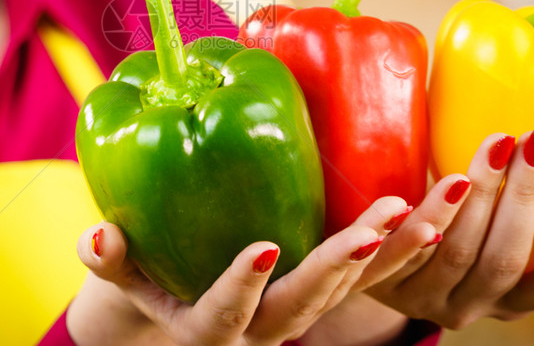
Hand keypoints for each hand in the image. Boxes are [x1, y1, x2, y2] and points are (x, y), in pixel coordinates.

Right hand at [67, 197, 438, 345]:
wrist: (186, 304)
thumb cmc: (151, 279)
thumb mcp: (124, 274)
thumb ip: (110, 258)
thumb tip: (94, 235)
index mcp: (212, 325)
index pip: (228, 314)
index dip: (243, 285)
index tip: (264, 249)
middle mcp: (265, 327)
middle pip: (309, 306)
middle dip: (342, 267)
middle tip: (375, 227)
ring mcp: (303, 308)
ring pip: (356, 292)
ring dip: (395, 253)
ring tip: (432, 208)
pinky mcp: (329, 286)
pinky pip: (375, 274)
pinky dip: (407, 246)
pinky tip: (439, 206)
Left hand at [361, 130, 533, 328]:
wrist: (375, 265)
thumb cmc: (450, 233)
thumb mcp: (489, 234)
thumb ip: (514, 205)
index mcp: (514, 299)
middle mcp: (474, 306)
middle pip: (505, 261)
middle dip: (524, 196)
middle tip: (533, 142)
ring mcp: (426, 299)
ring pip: (456, 251)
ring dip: (480, 195)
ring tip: (495, 146)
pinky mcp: (385, 283)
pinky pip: (405, 248)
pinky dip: (426, 213)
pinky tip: (444, 180)